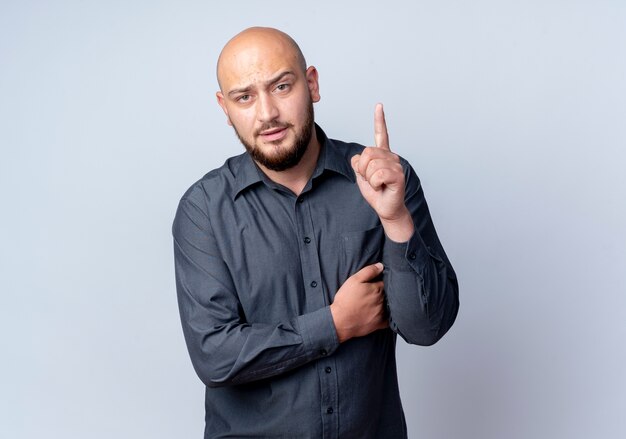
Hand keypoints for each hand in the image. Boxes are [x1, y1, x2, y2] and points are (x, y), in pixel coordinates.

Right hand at [330, 262, 387, 342]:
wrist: (340, 321)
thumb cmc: (346, 299)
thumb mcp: (354, 280)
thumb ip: (369, 271)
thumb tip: (381, 266)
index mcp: (377, 288)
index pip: (384, 282)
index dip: (379, 282)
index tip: (374, 283)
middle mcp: (382, 300)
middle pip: (386, 293)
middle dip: (382, 292)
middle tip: (371, 294)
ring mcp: (382, 312)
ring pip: (387, 305)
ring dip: (383, 303)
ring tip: (373, 304)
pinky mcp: (380, 323)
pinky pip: (388, 320)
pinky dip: (386, 317)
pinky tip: (379, 315)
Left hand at [351, 103, 413, 241]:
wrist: (385, 208)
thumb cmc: (376, 192)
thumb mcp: (361, 176)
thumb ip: (358, 164)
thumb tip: (357, 157)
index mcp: (383, 155)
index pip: (381, 134)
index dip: (379, 120)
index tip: (379, 106)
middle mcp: (391, 157)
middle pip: (367, 153)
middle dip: (362, 169)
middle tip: (371, 179)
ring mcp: (396, 165)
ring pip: (371, 165)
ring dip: (369, 178)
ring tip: (378, 184)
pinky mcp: (398, 176)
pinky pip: (378, 174)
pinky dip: (375, 183)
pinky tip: (383, 187)